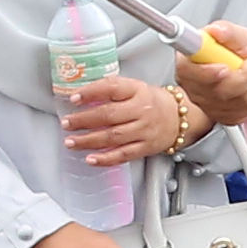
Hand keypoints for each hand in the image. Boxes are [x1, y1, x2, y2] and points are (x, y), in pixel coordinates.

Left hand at [60, 77, 193, 168]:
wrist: (179, 118)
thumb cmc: (151, 102)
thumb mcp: (136, 88)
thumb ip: (112, 90)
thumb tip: (81, 95)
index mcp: (138, 91)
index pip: (113, 88)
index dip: (91, 92)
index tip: (74, 98)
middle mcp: (142, 110)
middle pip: (109, 115)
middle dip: (83, 120)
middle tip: (66, 123)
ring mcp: (144, 130)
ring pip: (113, 137)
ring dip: (88, 140)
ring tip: (71, 142)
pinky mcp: (145, 147)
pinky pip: (123, 155)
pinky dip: (105, 158)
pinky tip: (90, 159)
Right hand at [175, 25, 246, 137]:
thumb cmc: (243, 49)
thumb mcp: (239, 34)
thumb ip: (226, 31)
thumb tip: (215, 30)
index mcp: (190, 61)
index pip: (186, 71)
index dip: (205, 73)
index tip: (225, 68)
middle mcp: (194, 86)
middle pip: (215, 92)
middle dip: (244, 77)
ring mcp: (208, 104)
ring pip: (235, 102)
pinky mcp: (224, 115)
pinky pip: (246, 110)